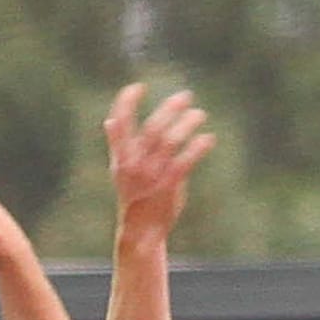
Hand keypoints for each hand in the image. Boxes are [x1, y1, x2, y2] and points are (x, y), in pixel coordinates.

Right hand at [106, 83, 213, 240]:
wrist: (140, 232)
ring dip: (187, 124)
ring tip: (200, 114)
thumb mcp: (119, 172)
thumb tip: (110, 122)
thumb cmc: (133, 199)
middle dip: (170, 108)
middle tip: (185, 96)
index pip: (120, 121)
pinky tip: (208, 138)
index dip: (127, 101)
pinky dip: (198, 147)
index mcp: (121, 156)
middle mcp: (135, 163)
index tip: (139, 87)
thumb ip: (117, 146)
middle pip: (153, 127)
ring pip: (171, 140)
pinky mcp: (169, 185)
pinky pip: (186, 160)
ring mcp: (152, 174)